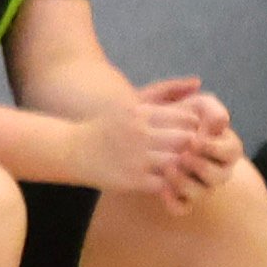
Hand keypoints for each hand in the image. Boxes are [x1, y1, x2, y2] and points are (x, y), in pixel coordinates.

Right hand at [77, 77, 236, 206]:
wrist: (68, 151)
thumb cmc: (104, 129)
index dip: (196, 128)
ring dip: (186, 167)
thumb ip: (162, 96)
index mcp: (140, 114)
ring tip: (186, 168)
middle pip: (187, 140)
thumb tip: (197, 82)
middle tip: (197, 154)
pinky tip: (171, 181)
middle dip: (195, 148)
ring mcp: (136, 158)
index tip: (193, 136)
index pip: (187, 119)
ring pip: (180, 162)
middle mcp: (139, 134)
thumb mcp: (130, 106)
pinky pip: (166, 183)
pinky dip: (174, 184)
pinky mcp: (133, 180)